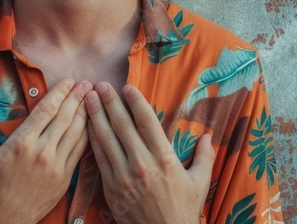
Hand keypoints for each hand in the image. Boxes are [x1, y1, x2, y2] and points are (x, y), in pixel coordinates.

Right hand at [0, 78, 90, 223]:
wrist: (4, 218)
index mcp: (22, 143)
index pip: (45, 111)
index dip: (59, 93)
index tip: (69, 81)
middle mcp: (42, 152)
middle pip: (65, 118)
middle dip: (77, 98)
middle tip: (87, 83)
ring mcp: (56, 166)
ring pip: (76, 133)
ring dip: (86, 113)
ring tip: (93, 99)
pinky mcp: (65, 178)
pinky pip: (80, 152)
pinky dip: (88, 135)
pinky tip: (93, 125)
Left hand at [85, 83, 215, 223]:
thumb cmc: (183, 211)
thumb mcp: (200, 183)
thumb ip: (204, 156)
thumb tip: (208, 134)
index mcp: (165, 159)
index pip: (147, 121)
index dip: (135, 101)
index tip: (127, 87)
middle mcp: (143, 163)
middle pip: (123, 125)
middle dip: (110, 102)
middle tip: (100, 84)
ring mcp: (124, 176)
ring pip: (107, 138)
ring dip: (96, 115)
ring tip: (88, 98)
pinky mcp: (111, 188)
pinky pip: (99, 158)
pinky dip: (93, 139)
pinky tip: (88, 125)